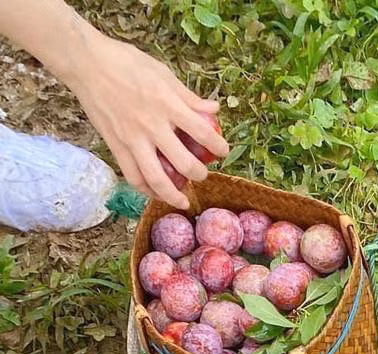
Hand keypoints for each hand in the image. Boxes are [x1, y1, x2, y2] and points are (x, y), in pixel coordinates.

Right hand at [64, 30, 228, 206]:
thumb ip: (188, 96)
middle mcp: (152, 126)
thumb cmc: (125, 62)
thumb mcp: (162, 72)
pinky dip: (146, 190)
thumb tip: (213, 109)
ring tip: (182, 201)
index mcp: (167, 104)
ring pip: (157, 180)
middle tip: (202, 174)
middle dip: (199, 174)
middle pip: (184, 163)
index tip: (224, 151)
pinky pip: (134, 177)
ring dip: (173, 195)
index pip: (202, 132)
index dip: (218, 145)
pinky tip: (156, 192)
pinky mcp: (116, 146)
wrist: (86, 63)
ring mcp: (133, 139)